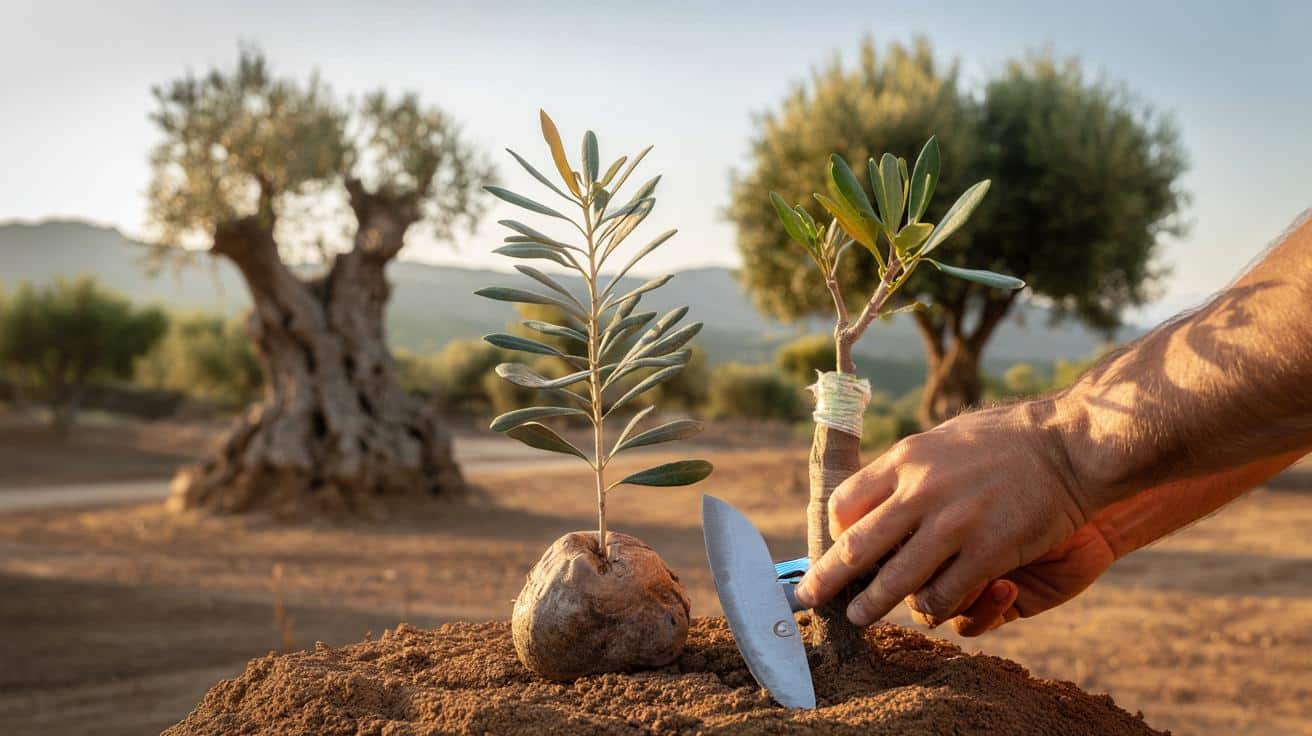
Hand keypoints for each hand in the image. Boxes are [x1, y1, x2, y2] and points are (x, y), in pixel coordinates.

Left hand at [794, 399, 1093, 626]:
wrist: (1069, 444)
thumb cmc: (1006, 440)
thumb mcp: (942, 438)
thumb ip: (910, 468)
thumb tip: (881, 492)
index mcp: (905, 460)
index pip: (845, 503)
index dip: (836, 531)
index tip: (840, 545)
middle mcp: (920, 492)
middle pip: (856, 547)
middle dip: (827, 579)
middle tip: (808, 599)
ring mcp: (953, 525)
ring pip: (894, 581)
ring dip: (871, 606)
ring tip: (858, 618)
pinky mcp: (987, 553)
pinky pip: (944, 594)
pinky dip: (932, 606)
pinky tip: (929, 607)